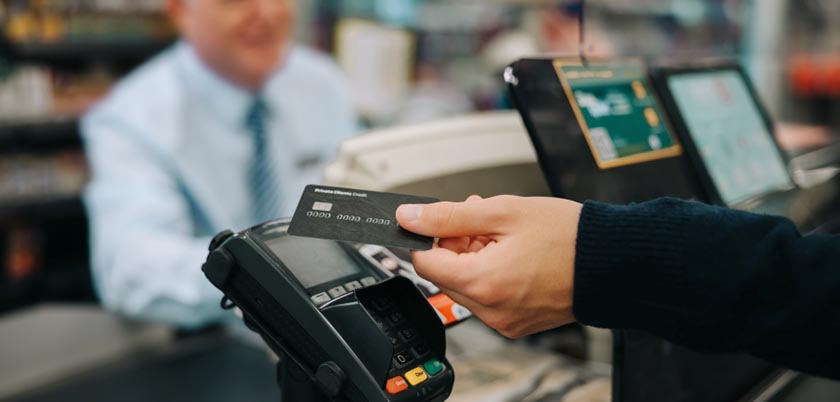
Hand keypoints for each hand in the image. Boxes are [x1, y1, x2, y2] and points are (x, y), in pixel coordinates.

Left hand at [396, 195, 582, 337]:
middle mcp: (491, 310)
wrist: (613, 262)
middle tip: (481, 220)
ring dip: (474, 257)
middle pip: (445, 276)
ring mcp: (505, 321)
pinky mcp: (518, 324)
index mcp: (483, 283)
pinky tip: (512, 252)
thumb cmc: (569, 236)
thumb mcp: (502, 212)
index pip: (424, 264)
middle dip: (456, 245)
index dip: (429, 237)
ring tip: (502, 233)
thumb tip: (409, 217)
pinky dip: (492, 274)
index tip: (441, 221)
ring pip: (467, 286)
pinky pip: (489, 298)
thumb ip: (449, 216)